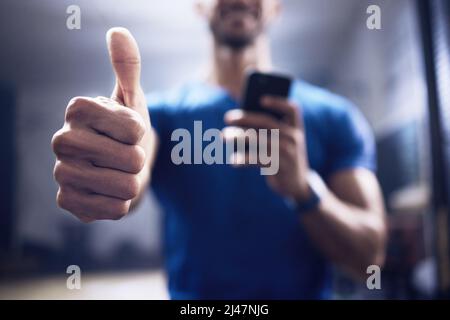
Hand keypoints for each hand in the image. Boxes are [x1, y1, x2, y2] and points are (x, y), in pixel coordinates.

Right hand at [52, 28, 151, 221]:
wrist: (117, 168)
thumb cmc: (126, 133)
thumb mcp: (133, 100)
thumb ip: (128, 68)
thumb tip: (118, 33)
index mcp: (78, 109)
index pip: (135, 128)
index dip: (141, 133)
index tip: (129, 130)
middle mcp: (62, 139)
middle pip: (133, 160)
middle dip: (139, 160)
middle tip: (124, 155)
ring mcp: (62, 173)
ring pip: (127, 187)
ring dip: (132, 183)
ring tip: (117, 173)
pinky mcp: (67, 202)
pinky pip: (115, 210)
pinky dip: (121, 204)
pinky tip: (107, 192)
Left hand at [224, 96, 310, 201]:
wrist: (298, 185)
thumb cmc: (283, 158)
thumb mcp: (282, 143)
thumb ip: (268, 131)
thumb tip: (239, 123)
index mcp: (296, 128)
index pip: (292, 109)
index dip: (278, 102)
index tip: (260, 99)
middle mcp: (294, 138)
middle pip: (267, 122)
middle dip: (245, 118)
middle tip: (228, 118)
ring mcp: (288, 153)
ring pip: (259, 140)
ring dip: (238, 136)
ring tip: (224, 135)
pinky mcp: (280, 168)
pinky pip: (258, 159)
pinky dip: (244, 159)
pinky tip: (233, 160)